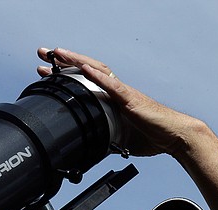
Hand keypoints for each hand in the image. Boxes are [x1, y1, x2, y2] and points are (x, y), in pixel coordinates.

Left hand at [36, 47, 201, 158]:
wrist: (175, 137)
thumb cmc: (154, 136)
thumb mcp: (123, 140)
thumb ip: (109, 138)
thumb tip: (97, 147)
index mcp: (114, 99)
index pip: (86, 81)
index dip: (66, 74)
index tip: (48, 71)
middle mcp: (117, 91)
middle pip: (87, 69)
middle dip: (63, 61)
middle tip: (42, 53)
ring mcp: (123, 93)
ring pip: (96, 70)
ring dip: (75, 62)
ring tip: (57, 53)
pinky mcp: (131, 100)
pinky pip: (112, 86)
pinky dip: (97, 76)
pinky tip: (84, 69)